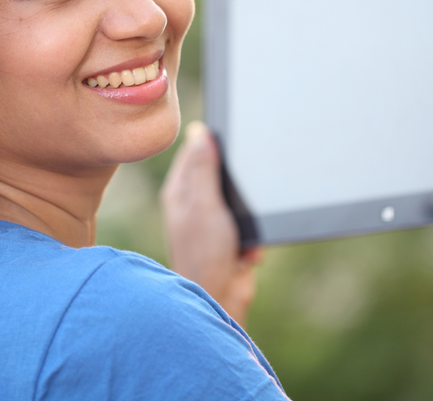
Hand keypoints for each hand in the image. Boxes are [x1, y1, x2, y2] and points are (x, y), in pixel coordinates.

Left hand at [160, 121, 262, 325]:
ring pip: (238, 199)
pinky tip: (247, 251)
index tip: (233, 135)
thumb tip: (199, 132)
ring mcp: (211, 223)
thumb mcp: (204, 204)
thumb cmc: (204, 254)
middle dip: (238, 183)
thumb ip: (202, 169)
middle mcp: (193, 205)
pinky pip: (249, 224)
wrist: (220, 300)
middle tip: (246, 187)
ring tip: (243, 230)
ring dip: (248, 214)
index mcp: (179, 192)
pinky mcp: (229, 239)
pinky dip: (253, 237)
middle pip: (219, 174)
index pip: (194, 152)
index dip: (212, 142)